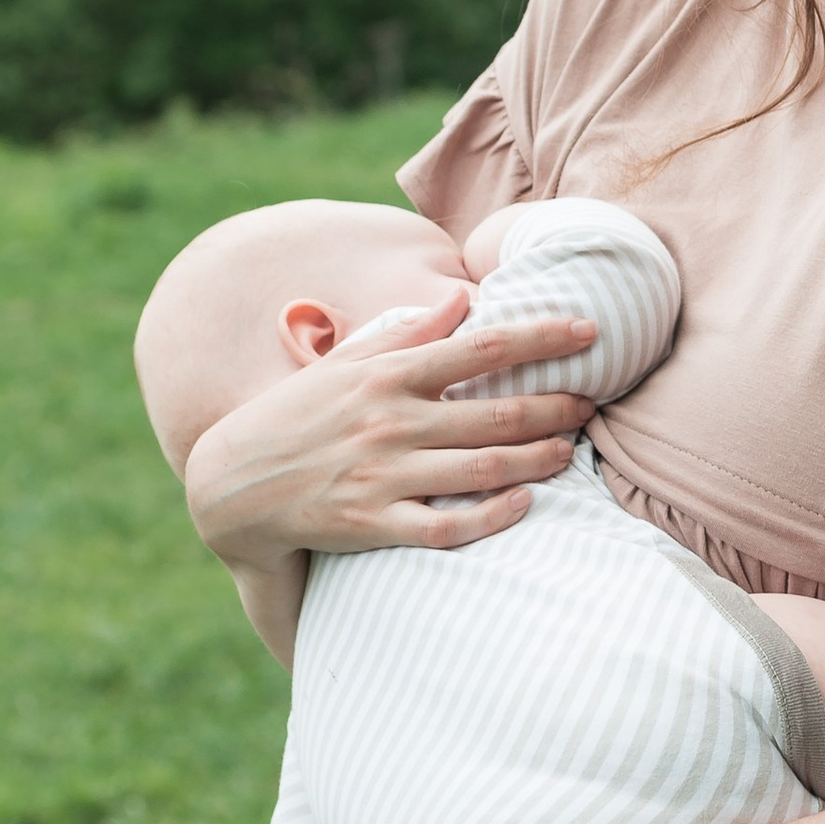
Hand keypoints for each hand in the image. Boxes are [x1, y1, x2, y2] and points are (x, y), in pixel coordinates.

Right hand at [184, 292, 598, 572]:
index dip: (542, 337)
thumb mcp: (346, 362)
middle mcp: (391, 422)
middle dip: (556, 407)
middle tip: (591, 403)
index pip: (481, 347)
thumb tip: (460, 297)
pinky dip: (492, 516)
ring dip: (539, 460)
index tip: (589, 330)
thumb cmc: (297, 414)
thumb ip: (407, 331)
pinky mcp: (373, 525)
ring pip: (483, 470)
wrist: (233, 484)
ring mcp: (384, 476)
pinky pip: (446, 526)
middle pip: (496, 413)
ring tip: (571, 451)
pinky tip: (524, 505)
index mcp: (388, 375)